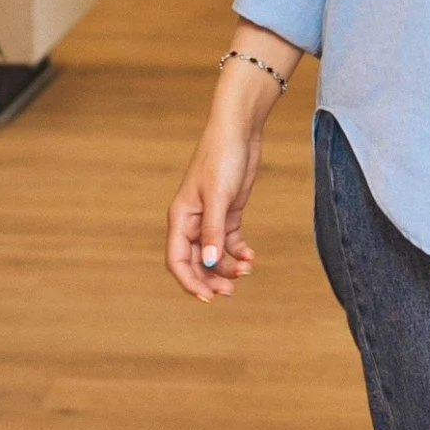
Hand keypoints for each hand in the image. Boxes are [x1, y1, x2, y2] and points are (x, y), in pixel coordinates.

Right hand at [166, 28, 296, 301]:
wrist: (240, 130)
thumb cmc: (223, 157)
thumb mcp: (219, 197)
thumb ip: (213, 231)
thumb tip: (207, 263)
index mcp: (181, 217)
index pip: (177, 260)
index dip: (190, 282)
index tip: (208, 298)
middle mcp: (192, 221)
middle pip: (195, 261)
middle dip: (211, 279)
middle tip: (231, 291)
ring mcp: (211, 217)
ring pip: (213, 254)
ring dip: (227, 266)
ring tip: (247, 270)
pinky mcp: (229, 211)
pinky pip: (229, 240)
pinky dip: (239, 251)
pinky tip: (251, 257)